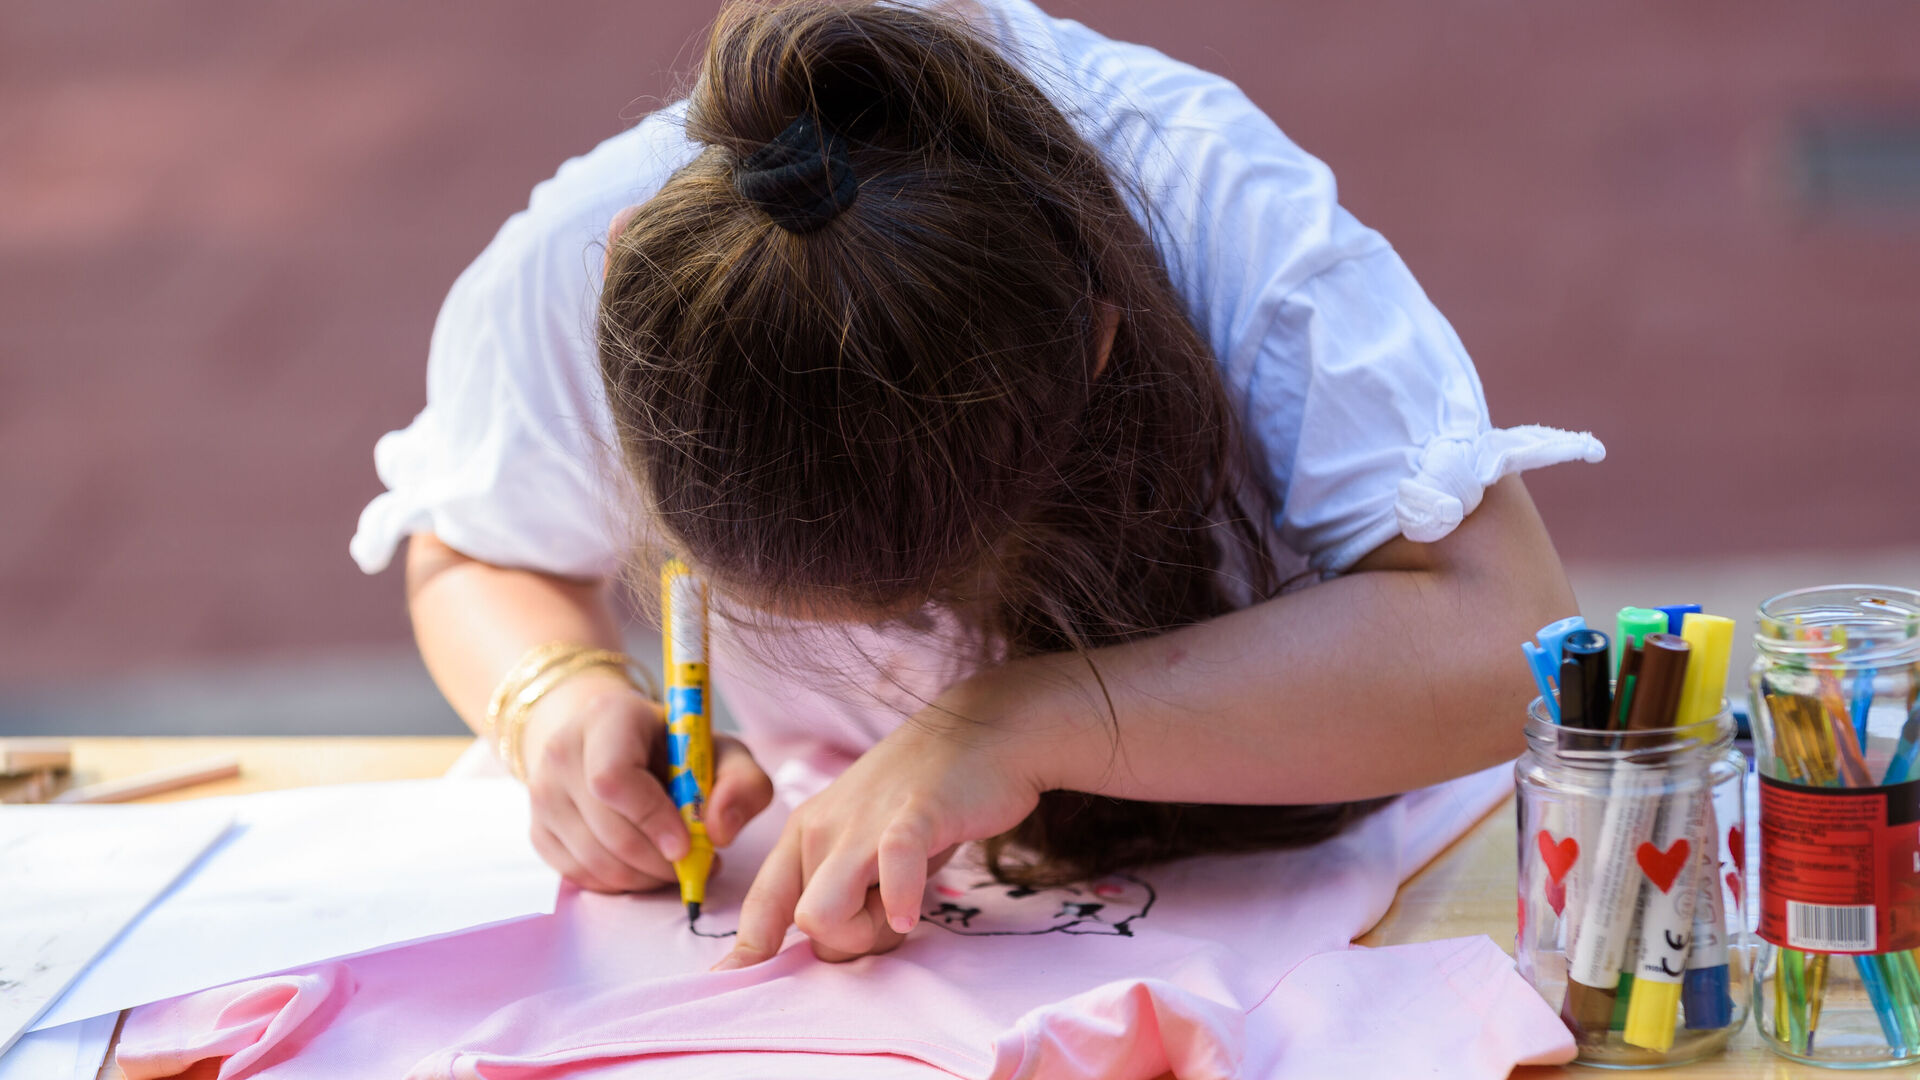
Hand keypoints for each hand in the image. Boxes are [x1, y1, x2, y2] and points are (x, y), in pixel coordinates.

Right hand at [520, 669, 773, 892]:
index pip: (614, 778)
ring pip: (592, 860)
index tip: (687, 844)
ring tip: (675, 865)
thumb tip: (719, 832)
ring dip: (643, 877)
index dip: (652, 819)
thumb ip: (743, 784)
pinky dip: (619, 883)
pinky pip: (579, 875)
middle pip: (606, 829)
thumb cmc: (677, 749)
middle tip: (695, 864)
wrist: (616, 745)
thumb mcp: (723, 753)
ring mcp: (542, 793)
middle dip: (658, 860)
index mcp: (608, 716)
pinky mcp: (537, 830)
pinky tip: (645, 866)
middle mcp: (562, 750)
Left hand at [715, 675, 1046, 967]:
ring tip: (904, 909)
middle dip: (854, 940)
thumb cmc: (927, 803)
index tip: (731, 979)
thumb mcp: (871, 848)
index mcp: (806, 834)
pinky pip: (890, 869)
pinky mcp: (913, 816)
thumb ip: (846, 891)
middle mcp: (822, 828)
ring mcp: (863, 822)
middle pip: (807, 927)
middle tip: (894, 911)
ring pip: (823, 916)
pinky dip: (898, 900)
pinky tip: (911, 911)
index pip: (762, 903)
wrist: (983, 734)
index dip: (749, 949)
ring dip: (869, 932)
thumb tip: (831, 953)